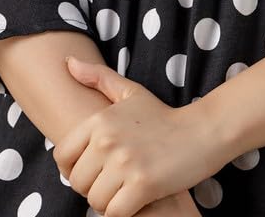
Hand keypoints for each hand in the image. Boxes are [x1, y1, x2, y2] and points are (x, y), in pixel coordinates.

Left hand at [53, 56, 224, 216]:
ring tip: (127, 188)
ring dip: (109, 201)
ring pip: (95, 201)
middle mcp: (108, 140)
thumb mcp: (131, 92)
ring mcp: (125, 162)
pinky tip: (137, 200)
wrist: (202, 131)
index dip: (74, 168)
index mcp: (99, 120)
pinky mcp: (143, 184)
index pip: (62, 156)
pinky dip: (123, 212)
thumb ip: (98, 77)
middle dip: (94, 186)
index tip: (94, 169)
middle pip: (78, 183)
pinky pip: (114, 213)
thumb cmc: (163, 116)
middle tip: (116, 180)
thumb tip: (68, 63)